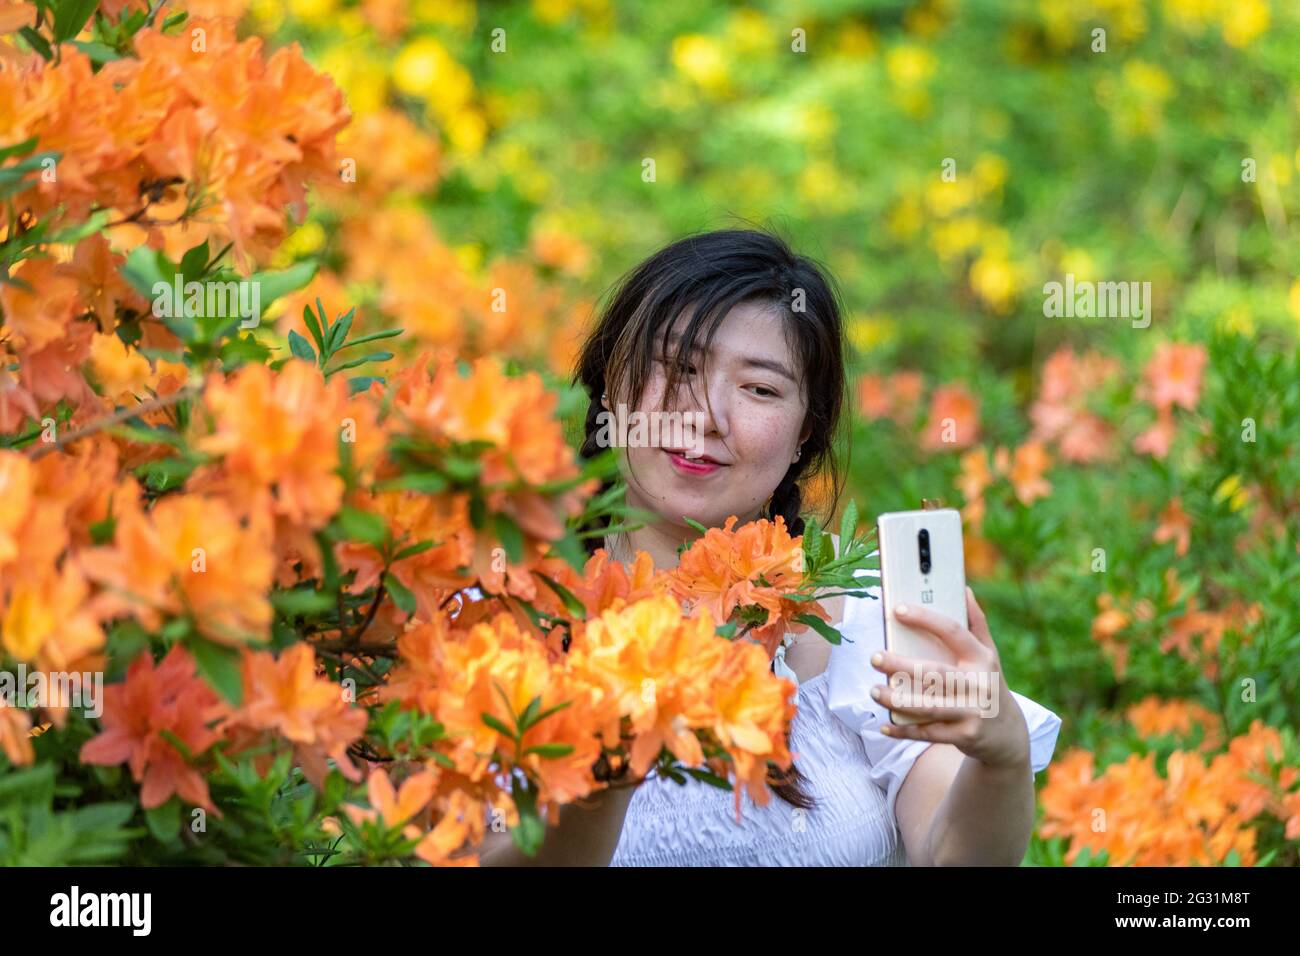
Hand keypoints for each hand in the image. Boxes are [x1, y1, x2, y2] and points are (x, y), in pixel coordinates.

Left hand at [869, 587, 1029, 770]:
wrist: (1009, 734)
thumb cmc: (988, 683)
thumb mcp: (989, 654)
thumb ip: (976, 623)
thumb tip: (964, 588)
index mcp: (982, 658)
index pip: (953, 631)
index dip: (925, 619)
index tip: (897, 609)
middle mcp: (979, 683)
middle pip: (935, 672)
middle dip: (901, 665)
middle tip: (874, 657)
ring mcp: (973, 711)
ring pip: (929, 706)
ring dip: (897, 700)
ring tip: (873, 691)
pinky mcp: (966, 736)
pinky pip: (929, 733)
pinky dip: (905, 731)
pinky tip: (884, 726)